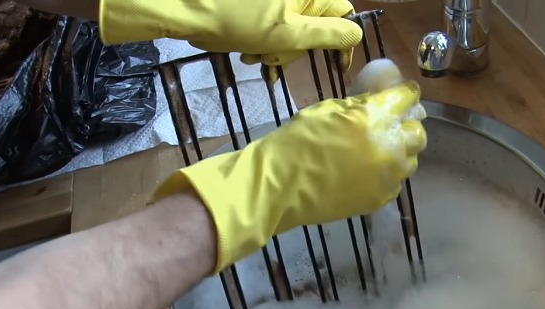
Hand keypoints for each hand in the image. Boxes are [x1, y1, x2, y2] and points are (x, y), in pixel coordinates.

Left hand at [98, 0, 361, 71]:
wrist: (186, 7)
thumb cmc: (237, 20)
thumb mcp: (288, 32)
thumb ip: (328, 33)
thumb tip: (357, 33)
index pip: (344, 14)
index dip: (342, 43)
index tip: (336, 66)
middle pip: (315, 25)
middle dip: (297, 48)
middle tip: (275, 60)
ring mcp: (276, 0)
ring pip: (292, 31)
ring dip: (276, 50)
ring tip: (255, 57)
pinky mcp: (258, 5)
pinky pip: (272, 27)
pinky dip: (263, 43)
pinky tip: (246, 52)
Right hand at [151, 81, 427, 273]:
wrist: (280, 185)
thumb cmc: (296, 141)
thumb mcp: (326, 109)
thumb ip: (358, 105)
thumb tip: (377, 99)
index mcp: (374, 117)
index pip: (407, 99)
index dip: (406, 94)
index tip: (402, 95)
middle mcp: (389, 146)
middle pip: (417, 133)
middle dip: (407, 126)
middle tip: (391, 126)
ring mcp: (387, 176)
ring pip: (410, 160)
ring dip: (399, 152)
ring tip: (379, 151)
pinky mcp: (380, 198)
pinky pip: (395, 182)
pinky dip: (387, 174)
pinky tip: (368, 172)